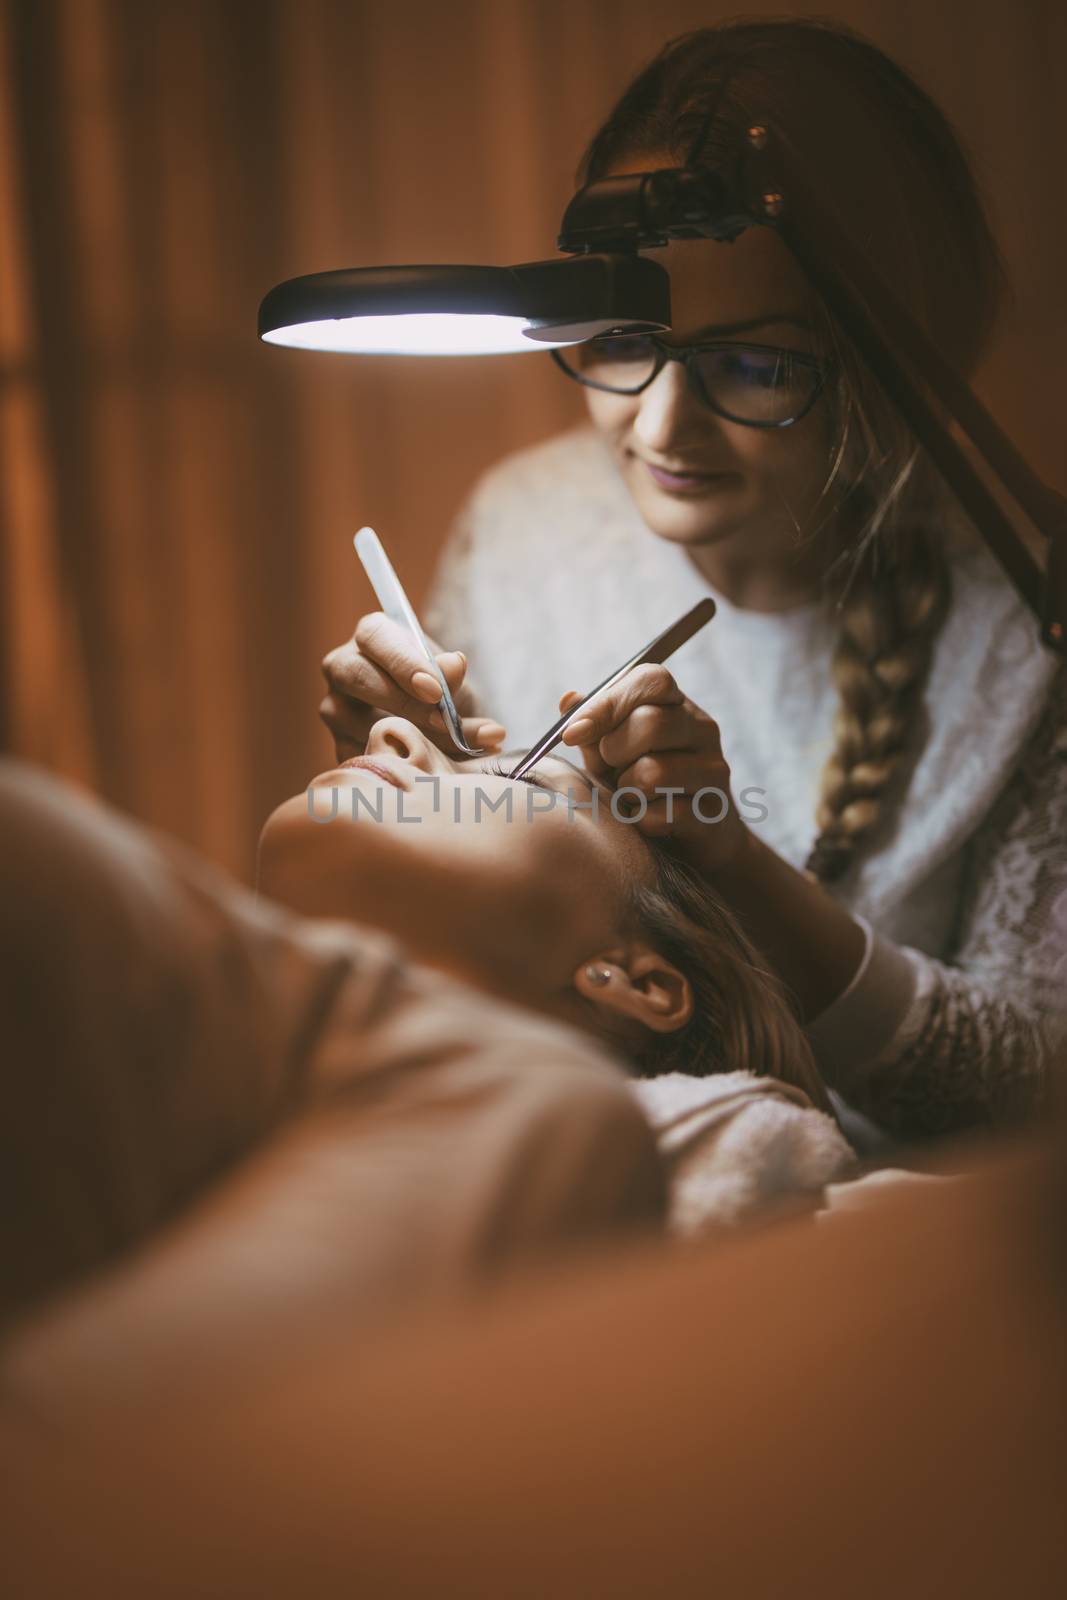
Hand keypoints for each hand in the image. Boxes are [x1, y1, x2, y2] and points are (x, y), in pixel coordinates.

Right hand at [319, 613, 504, 761]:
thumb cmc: (442, 696)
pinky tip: (423, 769)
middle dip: (399, 701)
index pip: (375, 637)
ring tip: (445, 751)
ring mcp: (335, 706)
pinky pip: (356, 753)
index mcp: (373, 636)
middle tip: (440, 723)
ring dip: (400, 736)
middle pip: (351, 674)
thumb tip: (455, 664)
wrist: (440, 734)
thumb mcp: (454, 686)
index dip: (403, 664)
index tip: (435, 692)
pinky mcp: (338, 743)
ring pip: (348, 719)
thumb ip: (453, 678)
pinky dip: (392, 764)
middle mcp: (343, 665)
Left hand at [559, 665, 749, 870]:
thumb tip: (568, 700)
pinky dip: (641, 821)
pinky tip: (648, 819)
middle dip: (614, 752)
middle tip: (612, 769)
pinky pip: (660, 815)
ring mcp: (714, 768)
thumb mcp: (609, 751)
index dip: (607, 704)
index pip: (652, 680)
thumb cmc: (640, 782)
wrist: (689, 832)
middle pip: (651, 724)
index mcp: (676, 703)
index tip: (572, 733)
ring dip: (626, 792)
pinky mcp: (714, 810)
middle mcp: (701, 729)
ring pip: (652, 774)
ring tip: (631, 796)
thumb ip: (591, 727)